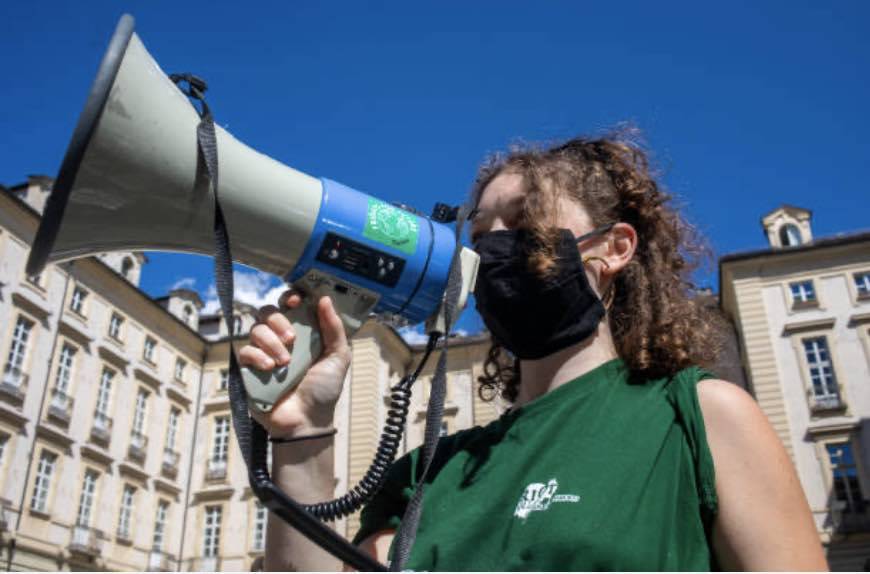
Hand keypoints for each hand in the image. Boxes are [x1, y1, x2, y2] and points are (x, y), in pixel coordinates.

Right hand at [239, 290, 350, 437]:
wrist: (307, 420)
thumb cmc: (324, 390)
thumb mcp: (338, 356)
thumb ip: (334, 328)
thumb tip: (324, 298)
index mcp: (303, 332)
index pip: (290, 305)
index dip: (290, 297)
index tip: (295, 301)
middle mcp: (281, 338)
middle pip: (268, 311)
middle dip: (278, 320)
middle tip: (291, 338)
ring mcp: (263, 352)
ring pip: (256, 329)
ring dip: (271, 342)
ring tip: (284, 362)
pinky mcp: (249, 368)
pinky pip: (245, 350)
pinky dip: (258, 356)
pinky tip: (270, 369)